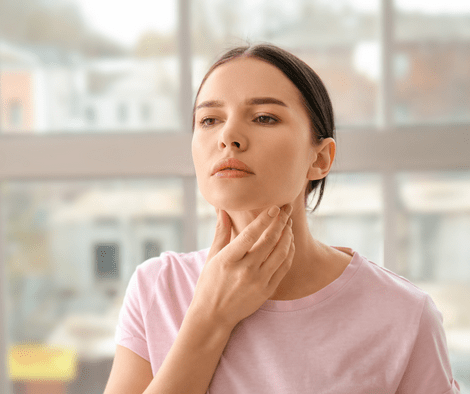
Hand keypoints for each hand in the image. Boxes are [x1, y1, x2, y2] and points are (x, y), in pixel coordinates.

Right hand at [189, 204, 294, 329]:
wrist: (213, 316)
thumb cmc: (209, 284)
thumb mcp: (211, 257)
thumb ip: (220, 233)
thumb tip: (222, 210)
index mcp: (228, 259)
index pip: (250, 234)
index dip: (265, 219)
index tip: (275, 207)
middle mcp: (244, 270)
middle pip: (269, 241)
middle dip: (281, 222)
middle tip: (286, 210)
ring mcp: (258, 282)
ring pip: (281, 253)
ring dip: (287, 236)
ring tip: (288, 224)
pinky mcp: (267, 291)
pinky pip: (284, 268)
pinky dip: (289, 253)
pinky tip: (288, 243)